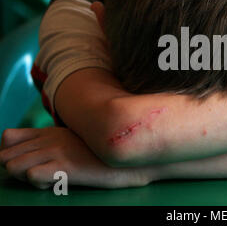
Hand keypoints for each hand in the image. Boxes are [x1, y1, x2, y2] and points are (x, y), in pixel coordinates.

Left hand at [0, 127, 153, 188]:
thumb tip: (33, 155)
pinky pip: (32, 176)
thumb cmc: (101, 153)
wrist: (127, 155)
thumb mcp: (75, 141)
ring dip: (24, 176)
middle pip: (6, 154)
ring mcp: (57, 152)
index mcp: (50, 132)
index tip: (24, 163)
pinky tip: (56, 181)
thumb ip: (52, 142)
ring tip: (46, 178)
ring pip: (13, 166)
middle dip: (15, 168)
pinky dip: (39, 183)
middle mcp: (49, 139)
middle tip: (37, 174)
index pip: (8, 137)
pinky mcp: (65, 167)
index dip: (10, 153)